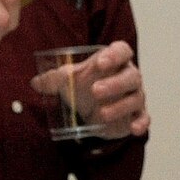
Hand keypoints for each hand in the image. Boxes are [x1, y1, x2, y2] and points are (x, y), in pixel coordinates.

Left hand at [30, 41, 149, 139]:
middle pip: (131, 76)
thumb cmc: (85, 85)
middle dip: (115, 83)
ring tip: (101, 114)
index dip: (114, 55)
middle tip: (95, 91)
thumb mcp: (69, 80)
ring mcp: (136, 96)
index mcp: (115, 60)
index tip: (100, 63)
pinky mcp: (137, 115)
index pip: (122, 51)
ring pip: (136, 98)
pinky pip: (144, 118)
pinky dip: (141, 123)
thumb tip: (35, 83)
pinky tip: (134, 128)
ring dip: (120, 106)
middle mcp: (130, 76)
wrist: (95, 107)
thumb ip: (53, 79)